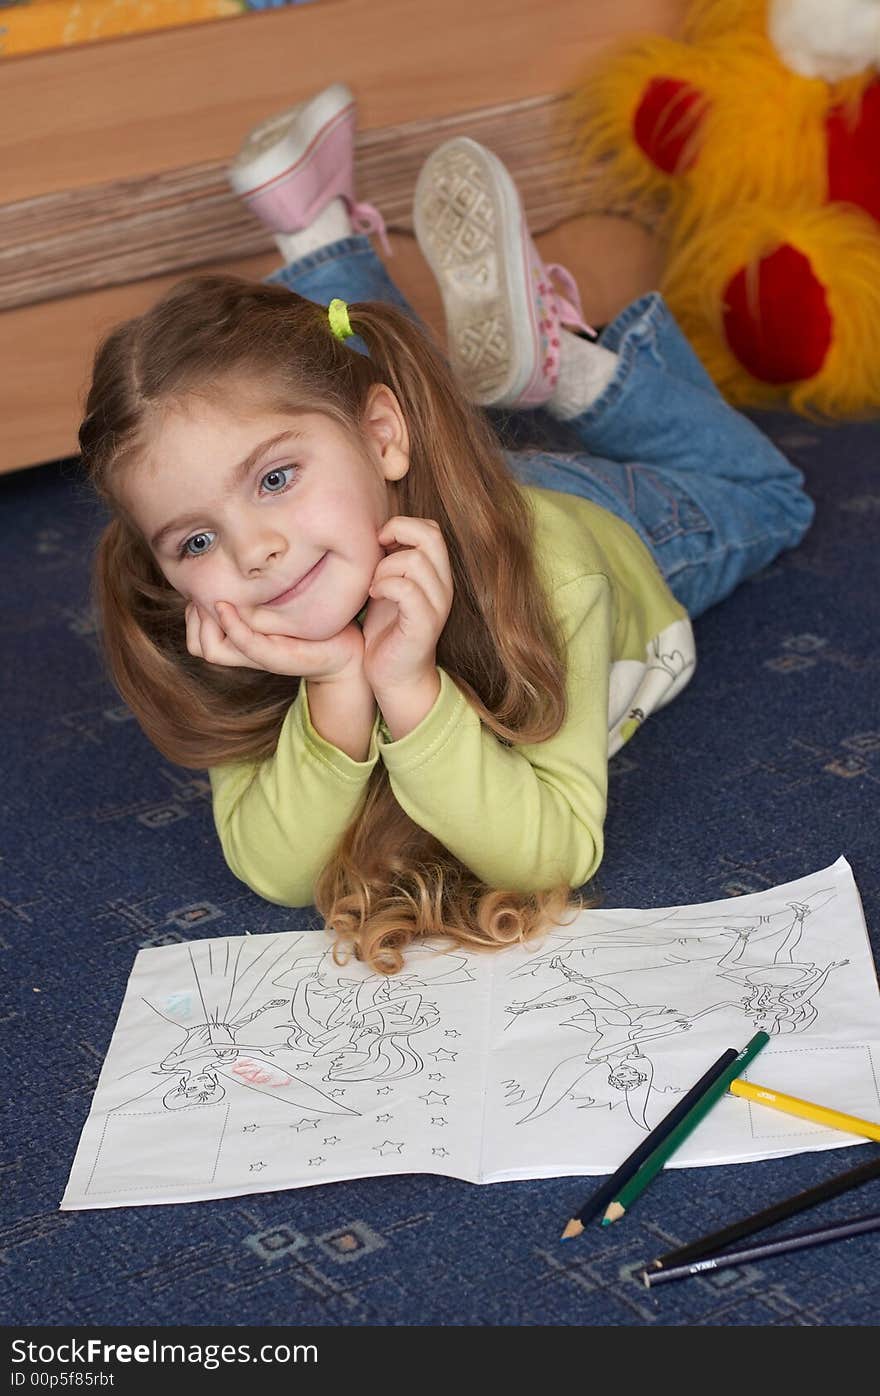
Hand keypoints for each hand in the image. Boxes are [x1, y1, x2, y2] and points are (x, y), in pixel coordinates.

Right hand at [184, 600, 363, 683]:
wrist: (346, 648)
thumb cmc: (313, 620)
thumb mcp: (278, 600)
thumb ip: (254, 589)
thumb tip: (233, 559)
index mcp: (241, 640)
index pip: (195, 635)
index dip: (191, 612)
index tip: (206, 588)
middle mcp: (244, 652)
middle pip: (197, 645)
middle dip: (194, 617)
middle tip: (212, 593)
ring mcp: (258, 656)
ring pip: (209, 649)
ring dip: (206, 623)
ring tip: (218, 600)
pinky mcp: (276, 657)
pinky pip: (244, 643)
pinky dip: (231, 625)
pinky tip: (226, 606)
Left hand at [362, 516, 453, 696]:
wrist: (395, 676)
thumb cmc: (387, 630)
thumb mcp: (390, 587)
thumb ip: (391, 561)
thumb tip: (376, 532)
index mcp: (437, 574)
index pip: (432, 529)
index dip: (403, 526)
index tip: (380, 542)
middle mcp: (443, 586)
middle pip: (431, 536)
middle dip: (397, 533)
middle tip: (377, 552)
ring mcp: (437, 605)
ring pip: (414, 561)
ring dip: (384, 568)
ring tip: (373, 585)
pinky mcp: (424, 625)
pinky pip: (406, 589)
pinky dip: (384, 586)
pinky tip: (374, 596)